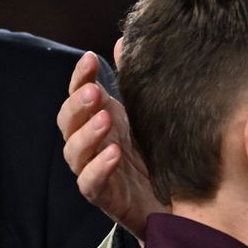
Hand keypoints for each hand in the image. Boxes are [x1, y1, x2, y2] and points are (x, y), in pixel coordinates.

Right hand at [57, 46, 163, 238]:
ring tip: (105, 119)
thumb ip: (134, 84)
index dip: (79, 77)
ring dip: (86, 134)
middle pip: (69, 122)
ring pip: (75, 152)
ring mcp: (95, 170)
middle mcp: (92, 144)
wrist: (178, 205)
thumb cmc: (157, 156)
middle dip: (78, 105)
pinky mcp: (105, 197)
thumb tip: (123, 42)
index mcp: (100, 120)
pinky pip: (91, 183)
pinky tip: (114, 154)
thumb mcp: (148, 116)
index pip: (79, 95)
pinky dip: (98, 168)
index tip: (91, 58)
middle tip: (94, 91)